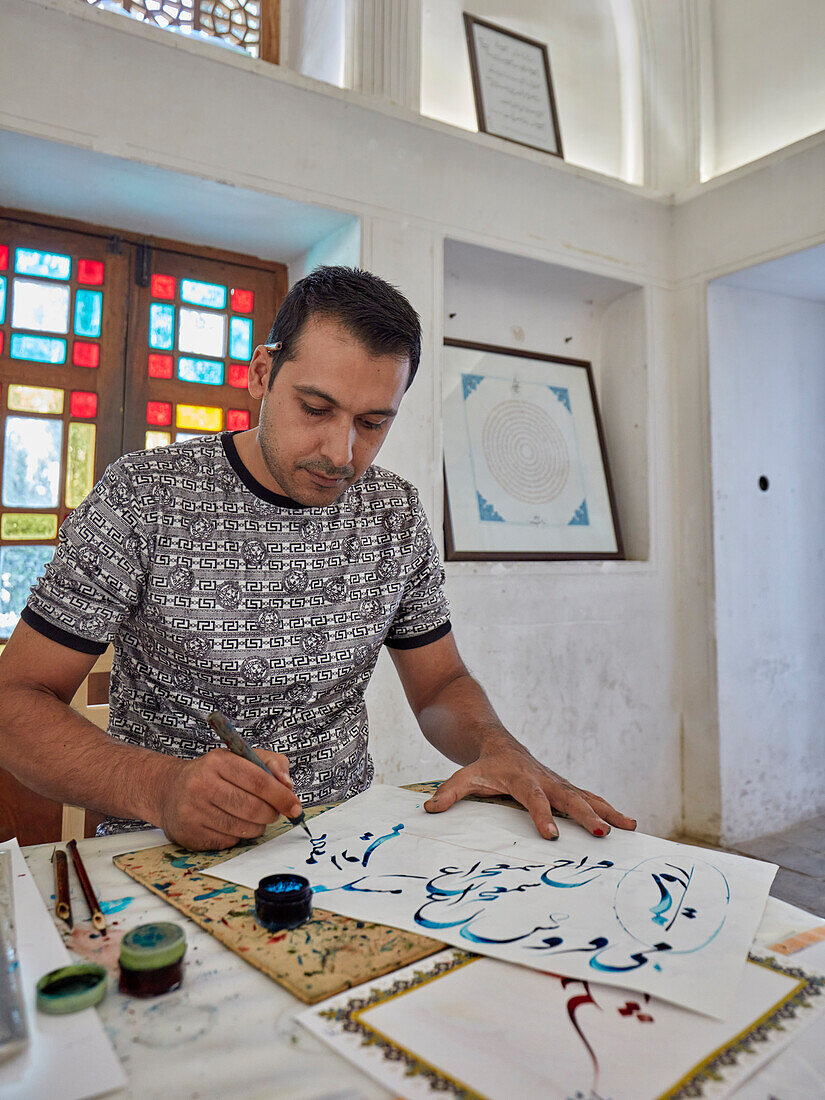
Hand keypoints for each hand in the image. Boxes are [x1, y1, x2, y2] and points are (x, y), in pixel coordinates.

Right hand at [153, 748, 303, 849]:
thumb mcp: (239, 757)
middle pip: (252, 808)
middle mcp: (201, 784)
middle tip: (274, 813)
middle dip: (271, 814)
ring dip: (257, 827)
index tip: (295, 806)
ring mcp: (193, 810)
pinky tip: (231, 824)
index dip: (282, 796)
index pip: (259, 780)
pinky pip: (228, 841)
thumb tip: (288, 786)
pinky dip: (238, 836)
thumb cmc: (213, 773)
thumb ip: (271, 764)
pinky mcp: (189, 833)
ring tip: (253, 818)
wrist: (169, 790)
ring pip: (242, 828)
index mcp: (218, 760)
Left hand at [423, 743, 635, 840]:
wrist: (497, 743)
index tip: (552, 835)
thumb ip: (450, 792)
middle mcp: (545, 779)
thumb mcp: (464, 775)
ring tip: (630, 827)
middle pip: (568, 797)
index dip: (542, 815)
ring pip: (586, 796)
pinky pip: (590, 798)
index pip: (532, 798)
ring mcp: (558, 782)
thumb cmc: (483, 765)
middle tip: (601, 833)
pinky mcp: (566, 787)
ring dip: (608, 811)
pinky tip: (628, 824)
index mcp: (521, 778)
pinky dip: (609, 809)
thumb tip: (429, 808)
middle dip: (586, 815)